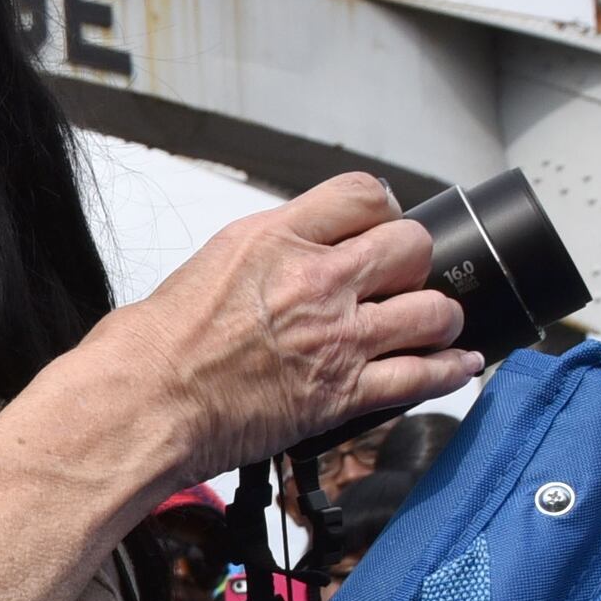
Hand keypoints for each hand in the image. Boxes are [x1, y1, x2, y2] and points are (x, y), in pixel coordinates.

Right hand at [78, 173, 482, 497]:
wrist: (141, 405)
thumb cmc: (149, 348)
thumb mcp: (205, 267)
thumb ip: (259, 258)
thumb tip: (279, 268)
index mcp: (275, 238)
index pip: (363, 194)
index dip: (383, 209)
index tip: (380, 227)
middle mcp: (317, 280)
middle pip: (412, 246)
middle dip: (415, 261)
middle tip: (402, 279)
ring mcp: (337, 338)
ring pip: (432, 312)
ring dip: (438, 318)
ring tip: (432, 325)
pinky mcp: (343, 394)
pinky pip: (421, 378)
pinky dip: (448, 371)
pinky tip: (459, 365)